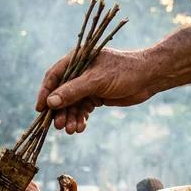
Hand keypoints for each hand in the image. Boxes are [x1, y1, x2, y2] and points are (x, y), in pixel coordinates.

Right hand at [36, 49, 158, 132]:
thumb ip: (73, 91)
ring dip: (70, 117)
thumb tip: (51, 102)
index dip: (45, 93)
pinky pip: (82, 108)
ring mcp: (88, 84)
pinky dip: (80, 118)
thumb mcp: (96, 81)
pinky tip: (81, 127)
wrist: (150, 77)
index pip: (54, 76)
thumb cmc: (124, 72)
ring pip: (72, 103)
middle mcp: (80, 71)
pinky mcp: (96, 95)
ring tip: (72, 130)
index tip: (40, 109)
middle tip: (59, 126)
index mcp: (77, 59)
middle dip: (60, 111)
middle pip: (62, 93)